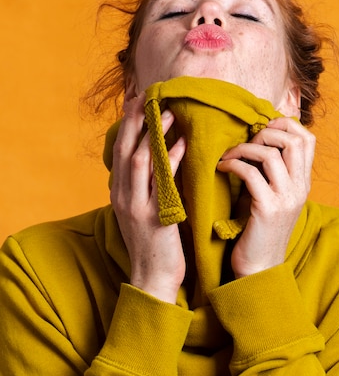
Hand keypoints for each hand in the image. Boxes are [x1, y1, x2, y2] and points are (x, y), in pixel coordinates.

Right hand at [110, 92, 186, 303]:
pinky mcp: (153, 218)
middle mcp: (123, 195)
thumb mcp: (142, 209)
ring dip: (153, 134)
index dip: (127, 124)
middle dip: (135, 120)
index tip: (136, 100)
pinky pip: (162, 182)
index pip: (120, 150)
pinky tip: (181, 142)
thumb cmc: (153, 242)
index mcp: (120, 191)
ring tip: (167, 112)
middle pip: (125, 149)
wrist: (152, 279)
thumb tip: (157, 155)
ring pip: (140, 161)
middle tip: (147, 96)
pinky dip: (171, 159)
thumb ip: (146, 184)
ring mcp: (136, 206)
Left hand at [217, 117, 314, 278]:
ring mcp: (286, 199)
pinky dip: (234, 165)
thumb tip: (257, 139)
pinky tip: (223, 168)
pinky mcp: (267, 209)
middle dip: (266, 132)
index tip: (262, 129)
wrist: (260, 267)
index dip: (285, 125)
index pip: (308, 139)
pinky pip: (251, 173)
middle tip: (245, 143)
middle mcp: (300, 188)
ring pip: (271, 154)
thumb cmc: (259, 228)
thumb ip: (273, 170)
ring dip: (244, 148)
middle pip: (294, 140)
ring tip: (228, 155)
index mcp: (303, 182)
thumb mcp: (273, 194)